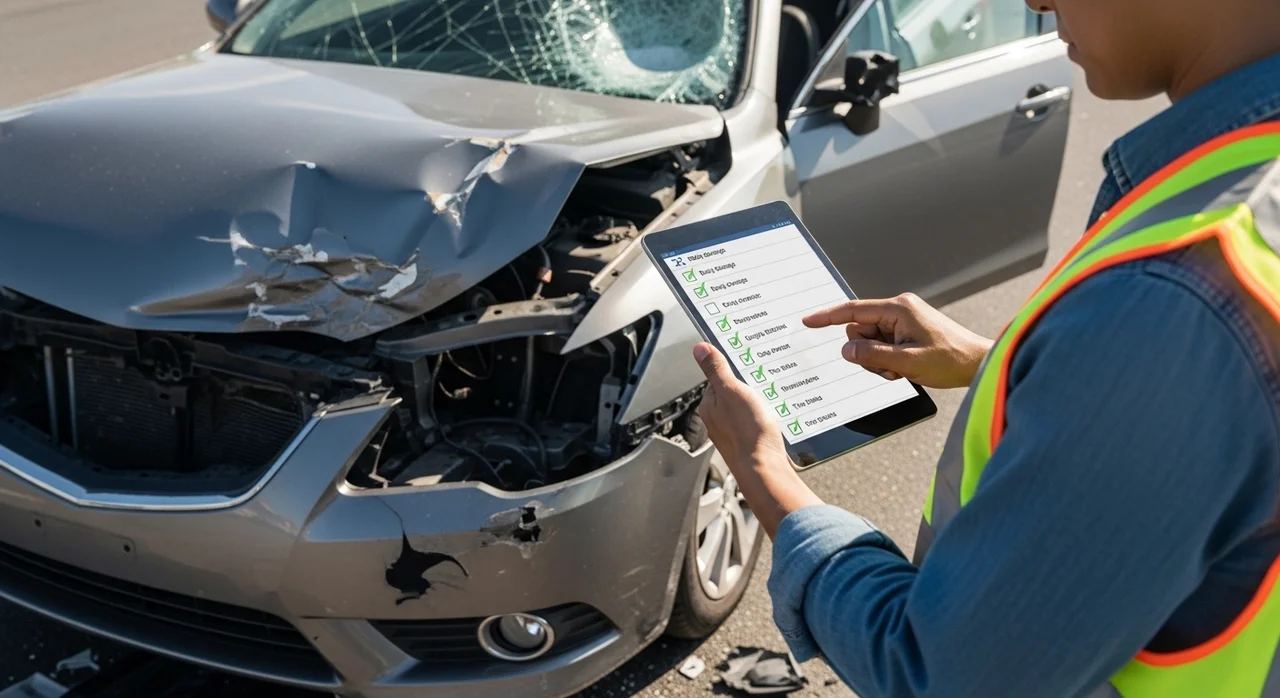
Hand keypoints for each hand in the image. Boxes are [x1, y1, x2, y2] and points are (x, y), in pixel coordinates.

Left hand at [692, 343, 822, 537]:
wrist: (765, 469)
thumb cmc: (747, 431)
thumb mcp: (732, 390)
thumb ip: (716, 369)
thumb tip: (699, 348)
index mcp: (709, 406)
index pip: (718, 379)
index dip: (734, 370)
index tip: (748, 363)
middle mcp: (718, 421)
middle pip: (734, 394)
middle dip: (749, 387)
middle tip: (765, 382)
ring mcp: (734, 434)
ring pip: (747, 410)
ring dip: (760, 403)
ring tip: (773, 399)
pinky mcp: (750, 444)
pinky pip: (758, 424)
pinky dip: (767, 418)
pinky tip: (777, 418)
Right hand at [803, 293, 991, 388]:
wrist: (978, 363)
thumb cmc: (951, 359)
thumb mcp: (907, 362)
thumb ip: (872, 355)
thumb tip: (847, 350)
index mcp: (898, 308)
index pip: (854, 311)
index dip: (828, 317)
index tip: (809, 321)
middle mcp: (899, 309)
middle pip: (861, 331)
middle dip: (867, 353)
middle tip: (889, 368)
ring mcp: (904, 320)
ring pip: (870, 341)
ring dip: (879, 360)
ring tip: (901, 369)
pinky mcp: (908, 331)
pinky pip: (883, 345)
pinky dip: (888, 360)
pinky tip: (905, 368)